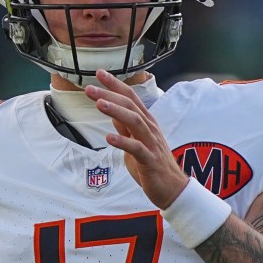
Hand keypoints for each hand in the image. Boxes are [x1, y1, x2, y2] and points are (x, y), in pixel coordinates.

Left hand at [84, 69, 188, 208]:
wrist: (173, 189)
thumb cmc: (152, 165)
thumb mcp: (135, 142)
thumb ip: (125, 128)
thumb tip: (112, 113)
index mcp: (146, 122)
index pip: (130, 97)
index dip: (115, 84)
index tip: (99, 73)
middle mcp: (150, 128)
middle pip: (130, 105)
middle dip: (109, 94)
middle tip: (89, 88)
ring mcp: (151, 143)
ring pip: (135, 121)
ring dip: (116, 111)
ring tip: (98, 104)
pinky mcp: (150, 160)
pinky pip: (137, 148)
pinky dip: (123, 141)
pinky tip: (109, 137)